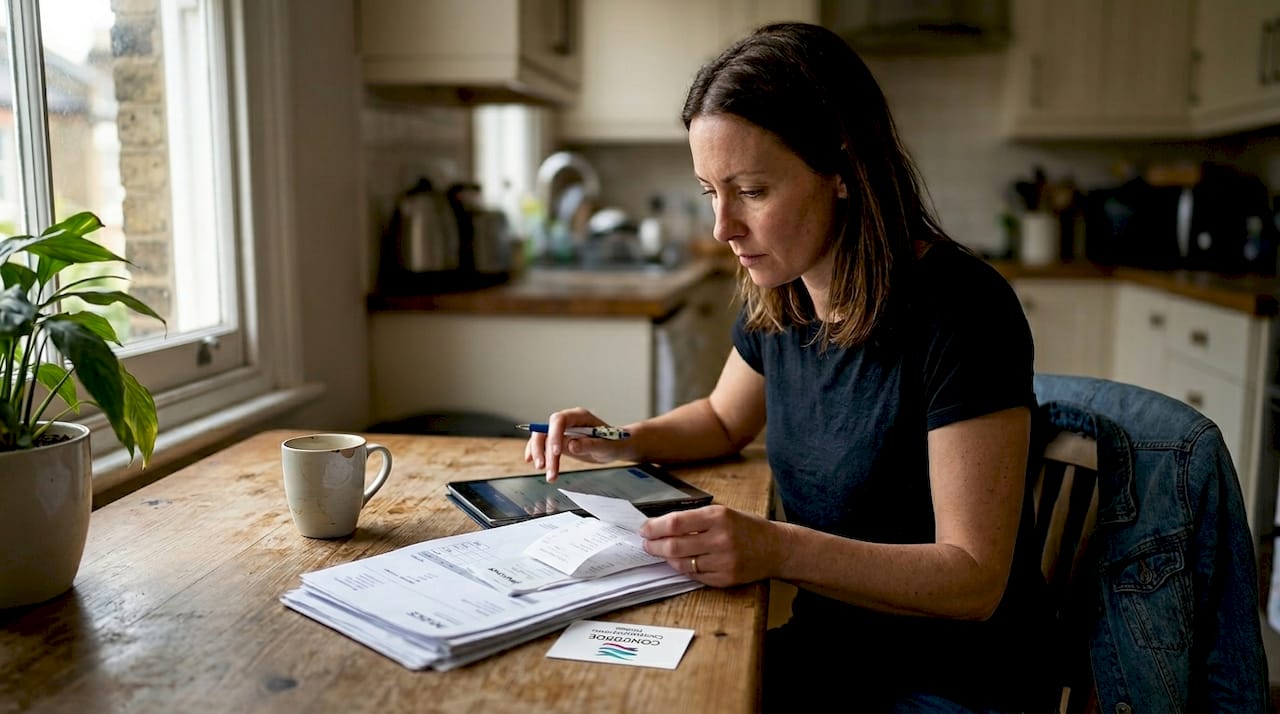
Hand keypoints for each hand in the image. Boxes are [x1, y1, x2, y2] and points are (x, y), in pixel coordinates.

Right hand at [523, 407, 629, 481]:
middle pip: (546, 430)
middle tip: (544, 467)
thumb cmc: (613, 443)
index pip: (559, 420)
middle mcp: (568, 422)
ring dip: (541, 456)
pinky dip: (538, 454)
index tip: (556, 452)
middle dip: (542, 449)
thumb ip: (590, 444)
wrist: (614, 446)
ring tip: (550, 475)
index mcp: (579, 416)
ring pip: (542, 440)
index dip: (554, 434)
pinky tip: (535, 464)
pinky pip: (543, 445)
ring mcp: (561, 431)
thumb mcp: (606, 446)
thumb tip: (571, 445)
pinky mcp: (558, 441)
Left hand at [639, 505, 784, 586]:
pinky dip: (683, 568)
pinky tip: (679, 562)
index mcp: (718, 516)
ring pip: (682, 563)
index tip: (644, 529)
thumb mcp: (724, 512)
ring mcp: (723, 562)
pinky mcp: (725, 579)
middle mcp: (720, 539)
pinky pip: (694, 575)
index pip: (675, 523)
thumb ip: (696, 519)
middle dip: (654, 545)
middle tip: (646, 544)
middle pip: (674, 546)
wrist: (776, 548)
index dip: (655, 527)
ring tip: (660, 552)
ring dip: (666, 558)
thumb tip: (662, 526)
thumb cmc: (747, 527)